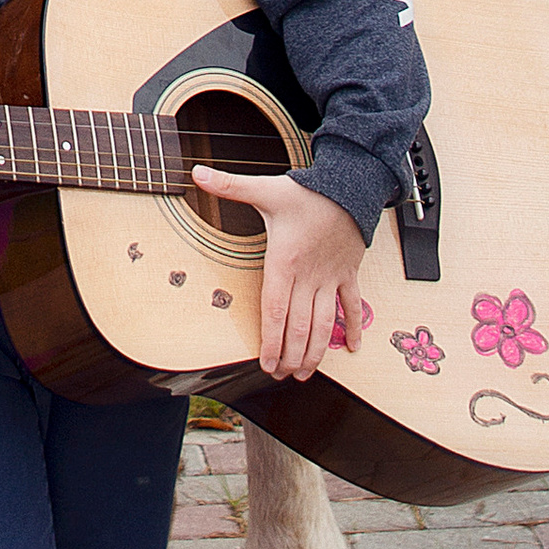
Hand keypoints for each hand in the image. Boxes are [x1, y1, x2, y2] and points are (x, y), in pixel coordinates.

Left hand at [188, 170, 369, 379]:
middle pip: (299, 325)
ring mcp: (331, 277)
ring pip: (324, 323)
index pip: (275, 311)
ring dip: (315, 350)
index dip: (270, 341)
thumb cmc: (307, 191)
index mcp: (285, 262)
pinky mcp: (348, 273)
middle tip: (281, 376)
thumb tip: (196, 172)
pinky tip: (351, 349)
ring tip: (304, 372)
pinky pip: (352, 305)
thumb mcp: (265, 189)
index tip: (266, 364)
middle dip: (289, 355)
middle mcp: (309, 276)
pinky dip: (353, 327)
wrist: (351, 185)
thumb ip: (229, 185)